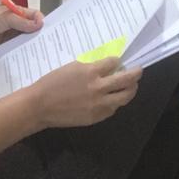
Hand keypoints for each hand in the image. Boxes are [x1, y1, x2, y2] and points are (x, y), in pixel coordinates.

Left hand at [0, 5, 43, 59]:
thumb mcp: (5, 17)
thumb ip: (22, 21)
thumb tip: (39, 24)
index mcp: (18, 14)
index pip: (35, 16)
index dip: (42, 21)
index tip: (47, 28)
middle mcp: (17, 26)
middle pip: (33, 30)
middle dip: (40, 35)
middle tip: (49, 42)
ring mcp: (13, 38)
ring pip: (28, 42)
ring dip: (34, 45)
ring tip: (43, 51)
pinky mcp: (9, 49)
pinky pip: (19, 52)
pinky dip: (25, 54)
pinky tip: (31, 58)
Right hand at [27, 57, 142, 127]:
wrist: (40, 106)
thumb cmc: (52, 83)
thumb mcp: (73, 68)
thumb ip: (91, 67)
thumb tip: (106, 66)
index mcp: (91, 72)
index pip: (114, 63)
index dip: (117, 61)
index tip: (119, 61)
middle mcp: (99, 87)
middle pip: (127, 80)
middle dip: (135, 74)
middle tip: (138, 71)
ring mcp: (99, 104)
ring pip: (124, 97)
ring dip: (130, 90)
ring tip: (131, 86)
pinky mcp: (96, 117)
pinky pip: (112, 109)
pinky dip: (115, 103)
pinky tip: (113, 100)